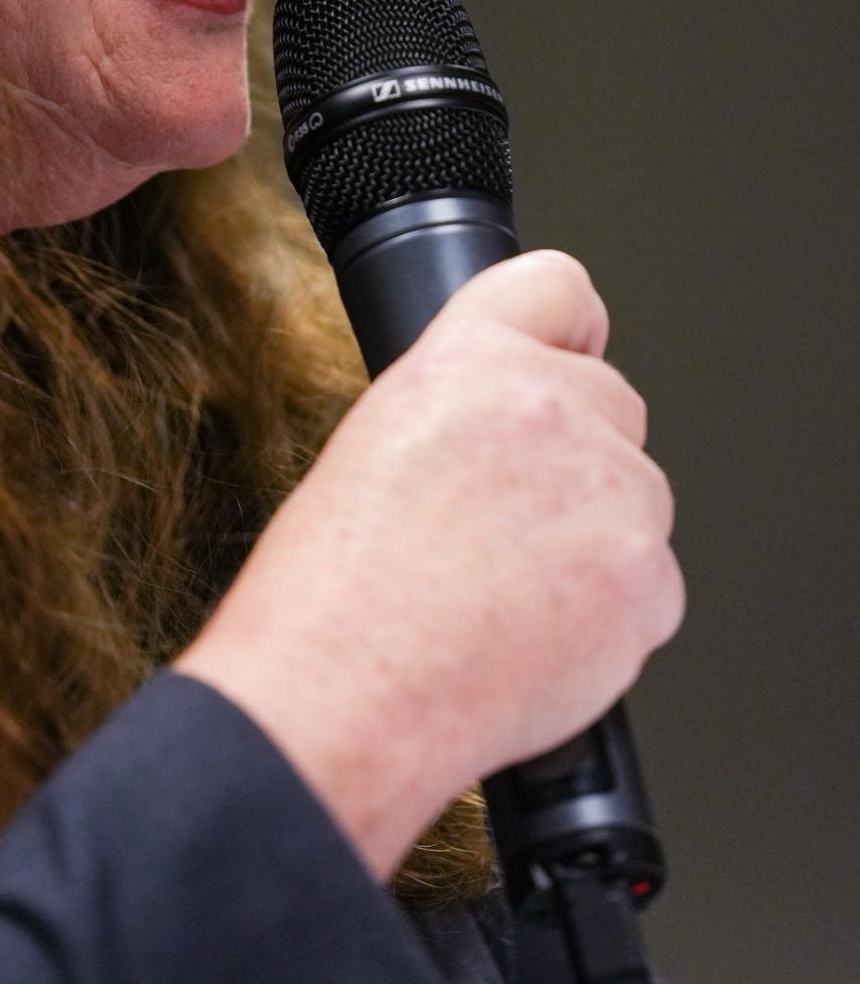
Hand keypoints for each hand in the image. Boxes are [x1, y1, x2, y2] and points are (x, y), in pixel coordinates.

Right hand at [174, 251, 684, 882]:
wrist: (342, 696)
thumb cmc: (331, 594)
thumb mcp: (373, 445)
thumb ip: (461, 409)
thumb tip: (508, 431)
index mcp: (467, 359)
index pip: (559, 288)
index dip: (567, 332)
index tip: (570, 357)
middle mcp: (547, 405)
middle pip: (614, 405)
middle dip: (578, 459)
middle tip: (509, 527)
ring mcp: (607, 490)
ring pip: (637, 499)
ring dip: (595, 542)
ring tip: (505, 597)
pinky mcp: (644, 578)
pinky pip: (651, 586)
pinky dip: (611, 619)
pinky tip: (534, 641)